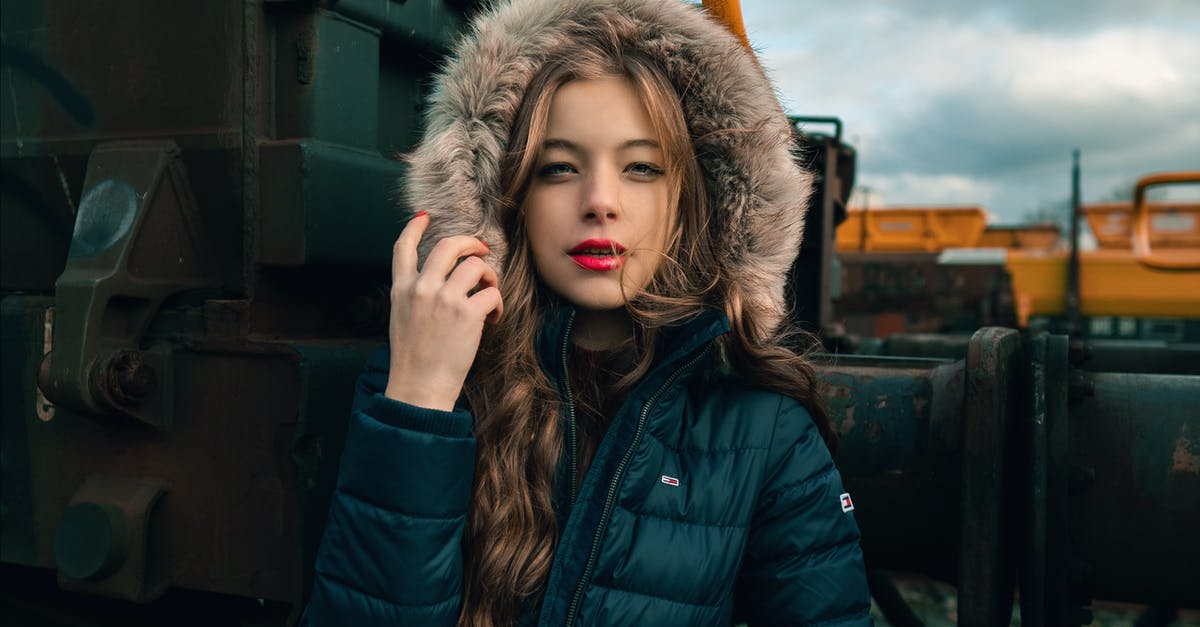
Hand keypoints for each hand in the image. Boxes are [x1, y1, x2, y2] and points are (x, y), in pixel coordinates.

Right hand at [384, 212, 502, 409]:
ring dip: (490, 277)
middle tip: (482, 251)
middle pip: (448, 246)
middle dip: (471, 243)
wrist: (418, 389)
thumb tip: (442, 282)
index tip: (423, 217)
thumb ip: (415, 296)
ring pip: (476, 266)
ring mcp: (444, 299)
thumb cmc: (414, 361)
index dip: (414, 228)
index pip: (402, 248)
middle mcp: (421, 288)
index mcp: (401, 290)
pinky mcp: (467, 314)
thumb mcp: (402, 320)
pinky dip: (498, 305)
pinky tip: (493, 319)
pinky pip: (492, 293)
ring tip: (490, 296)